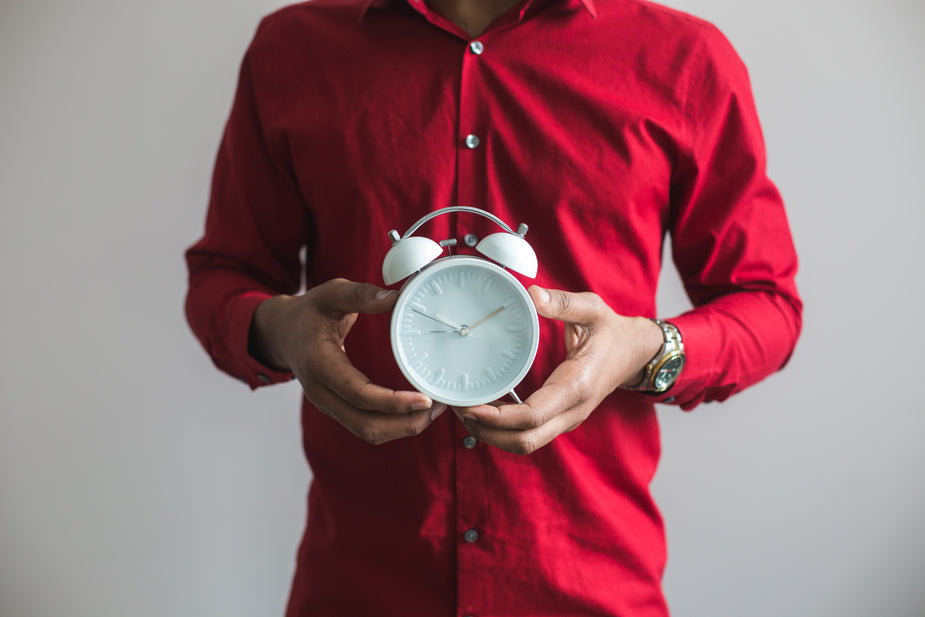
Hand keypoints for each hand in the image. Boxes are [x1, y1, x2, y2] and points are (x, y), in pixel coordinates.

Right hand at [249, 279, 444, 443]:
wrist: (282, 332)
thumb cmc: (309, 311)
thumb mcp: (331, 293)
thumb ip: (361, 294)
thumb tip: (396, 297)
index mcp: (320, 364)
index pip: (360, 395)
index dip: (394, 402)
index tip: (424, 399)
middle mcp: (321, 392)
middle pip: (366, 425)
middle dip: (405, 423)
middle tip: (438, 407)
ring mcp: (328, 404)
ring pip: (367, 431)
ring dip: (402, 427)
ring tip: (433, 410)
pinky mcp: (337, 408)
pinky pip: (366, 425)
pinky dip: (393, 423)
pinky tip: (415, 409)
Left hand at [453, 286, 662, 454]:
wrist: (637, 352)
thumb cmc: (612, 331)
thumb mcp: (592, 309)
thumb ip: (563, 303)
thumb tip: (533, 294)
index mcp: (576, 387)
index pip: (532, 417)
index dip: (498, 418)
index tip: (470, 407)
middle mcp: (572, 411)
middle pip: (525, 441)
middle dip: (487, 432)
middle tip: (458, 409)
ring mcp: (568, 419)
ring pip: (526, 444)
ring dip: (493, 435)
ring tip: (465, 411)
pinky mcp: (563, 419)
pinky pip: (531, 435)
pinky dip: (505, 430)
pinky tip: (486, 410)